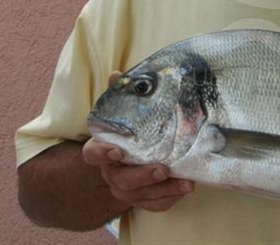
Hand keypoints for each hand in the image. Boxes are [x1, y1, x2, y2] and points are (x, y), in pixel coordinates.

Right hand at [81, 71, 194, 212]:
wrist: (127, 159)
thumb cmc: (128, 130)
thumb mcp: (123, 112)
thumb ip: (121, 97)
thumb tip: (117, 74)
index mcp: (102, 149)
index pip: (92, 154)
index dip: (102, 154)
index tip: (117, 150)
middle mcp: (111, 172)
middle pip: (121, 180)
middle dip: (143, 175)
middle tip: (162, 168)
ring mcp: (124, 189)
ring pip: (140, 196)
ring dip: (164, 190)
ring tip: (186, 182)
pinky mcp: (140, 199)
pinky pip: (153, 205)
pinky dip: (169, 198)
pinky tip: (185, 187)